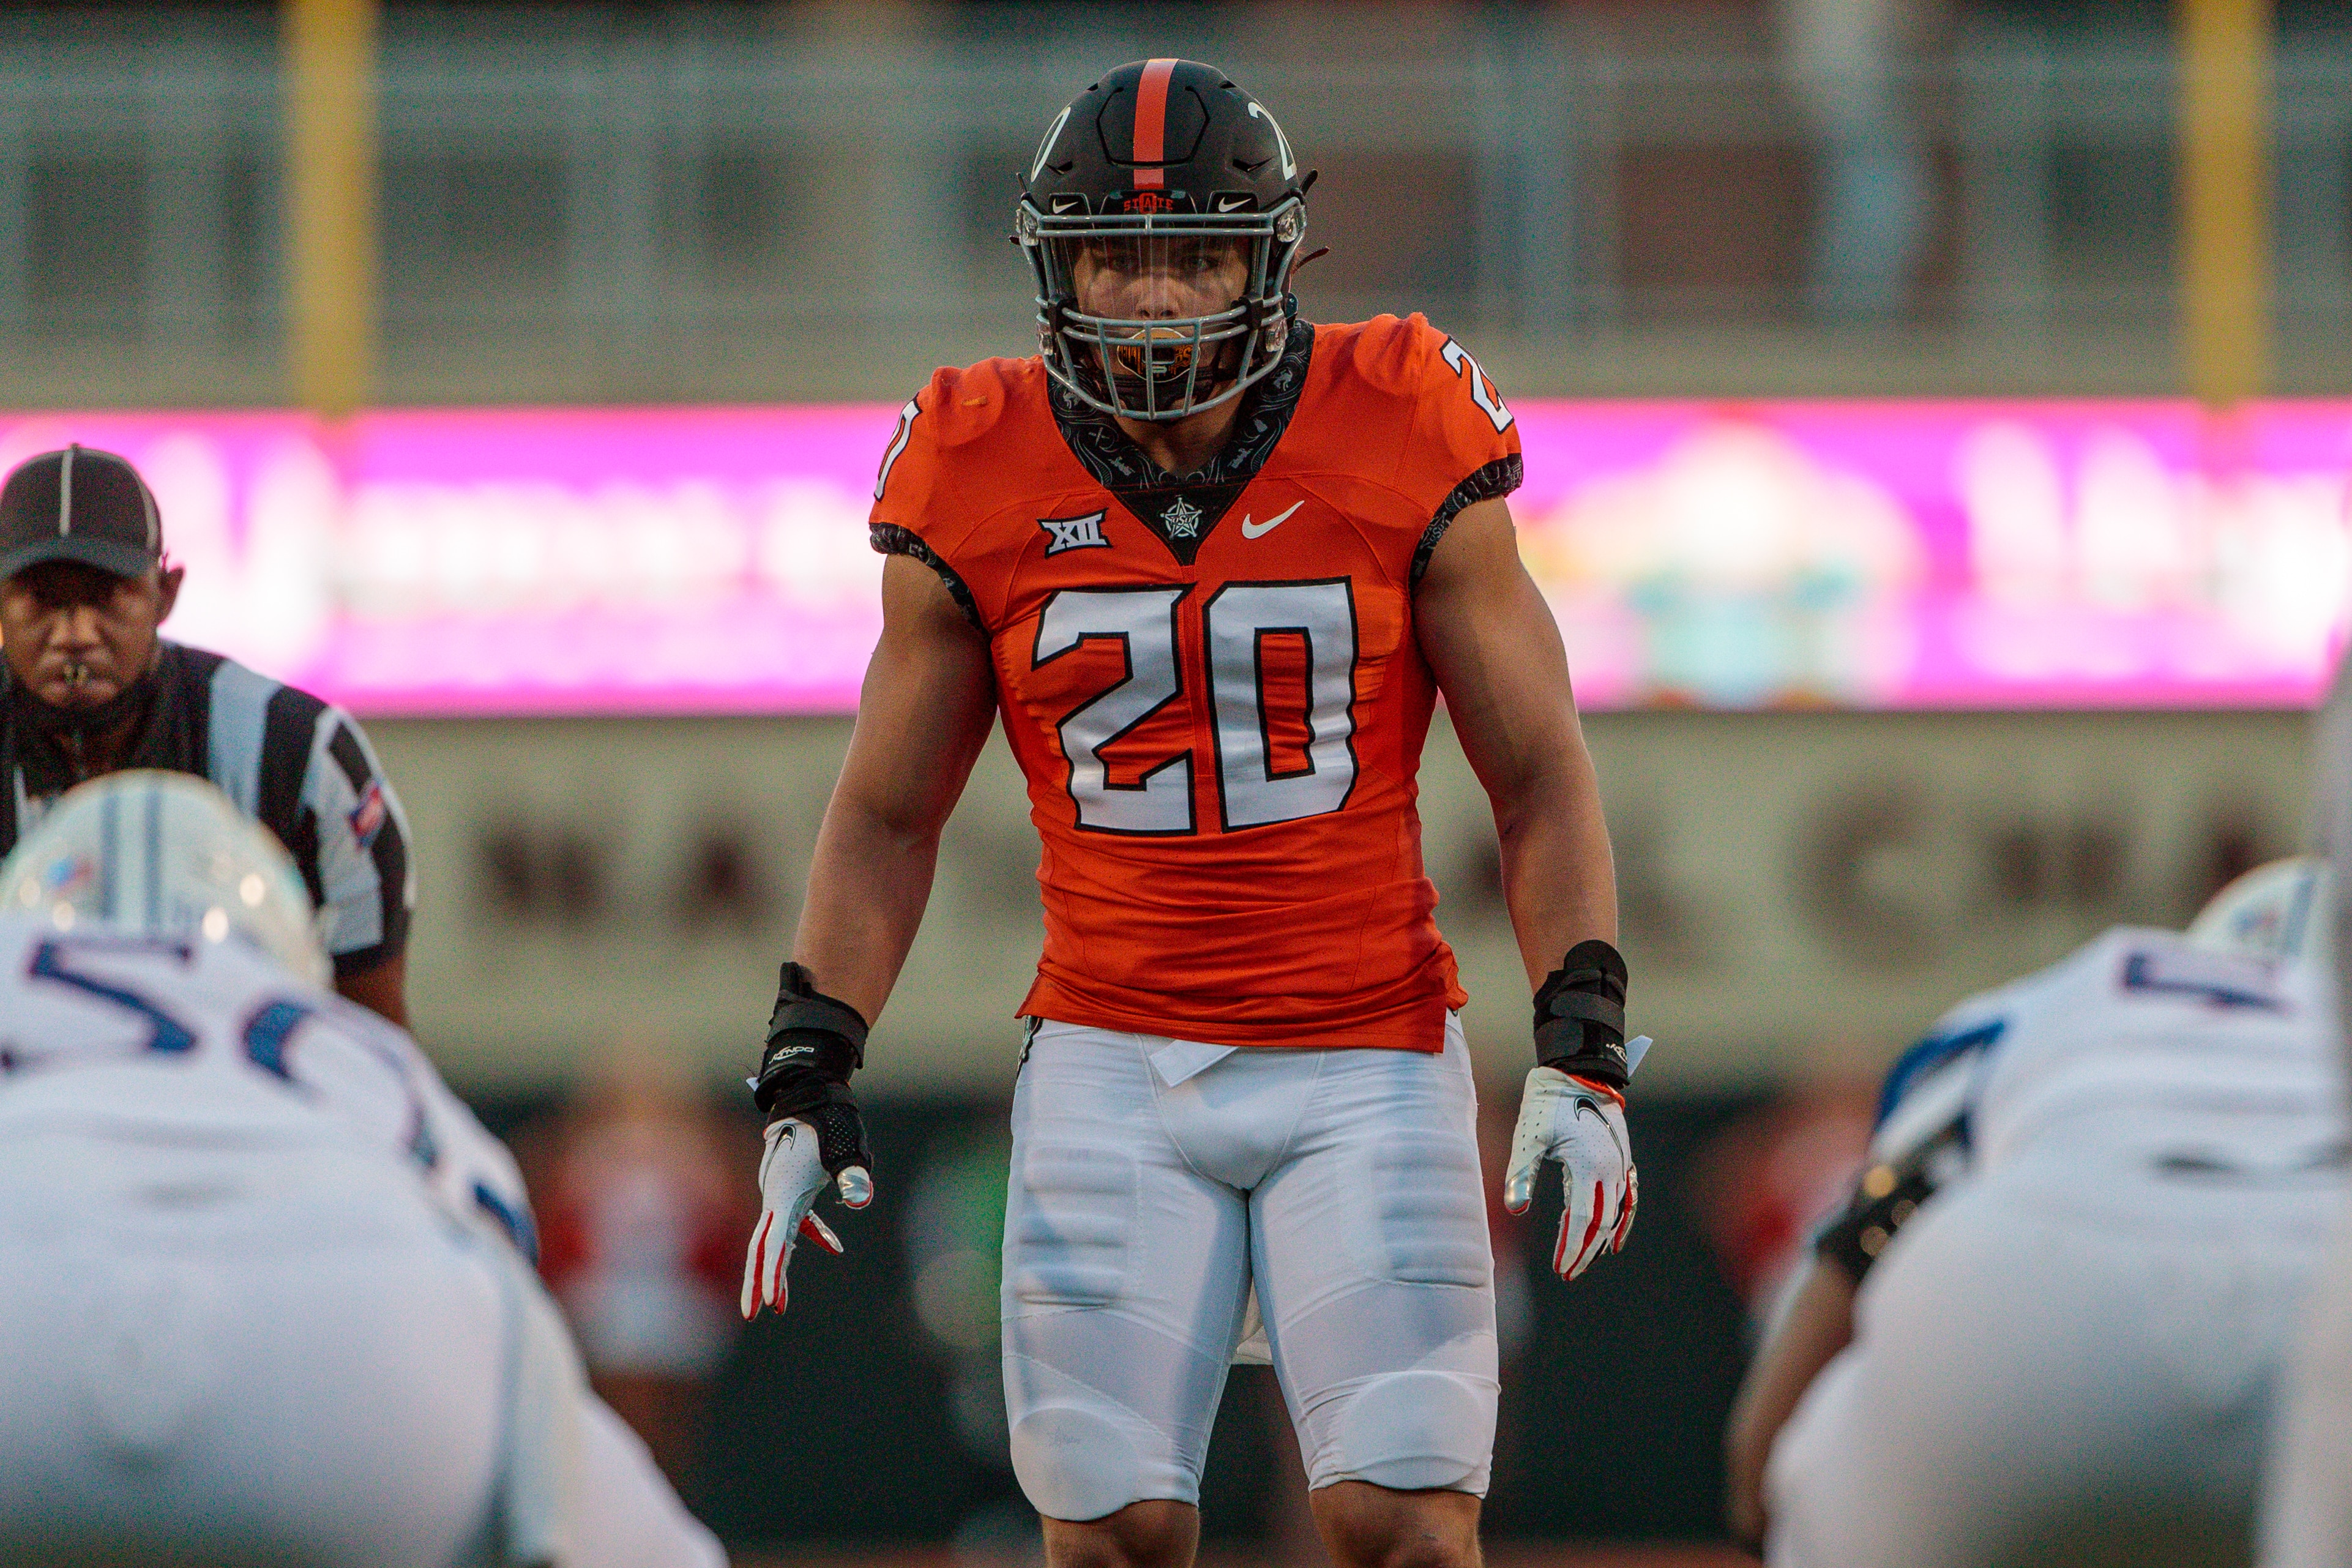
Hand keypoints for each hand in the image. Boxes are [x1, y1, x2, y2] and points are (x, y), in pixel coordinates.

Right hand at [740, 1113, 874, 1319]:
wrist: (809, 1090)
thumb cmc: (828, 1118)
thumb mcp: (846, 1145)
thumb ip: (853, 1174)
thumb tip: (862, 1201)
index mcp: (785, 1191)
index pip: (775, 1240)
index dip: (772, 1273)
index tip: (771, 1302)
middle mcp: (776, 1194)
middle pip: (761, 1245)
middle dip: (757, 1281)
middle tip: (754, 1314)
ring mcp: (780, 1191)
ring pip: (773, 1235)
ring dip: (776, 1267)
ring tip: (779, 1303)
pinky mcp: (791, 1186)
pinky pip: (795, 1219)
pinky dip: (810, 1236)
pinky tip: (833, 1248)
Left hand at [1504, 1065, 1636, 1280]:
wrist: (1579, 1070)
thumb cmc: (1549, 1101)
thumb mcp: (1529, 1137)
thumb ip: (1521, 1173)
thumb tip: (1514, 1208)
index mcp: (1590, 1166)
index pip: (1583, 1220)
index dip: (1572, 1247)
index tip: (1561, 1269)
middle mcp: (1611, 1169)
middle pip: (1602, 1223)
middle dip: (1585, 1251)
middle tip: (1568, 1273)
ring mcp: (1620, 1164)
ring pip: (1616, 1213)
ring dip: (1601, 1239)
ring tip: (1584, 1260)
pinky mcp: (1621, 1158)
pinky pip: (1627, 1198)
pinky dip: (1623, 1221)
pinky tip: (1615, 1239)